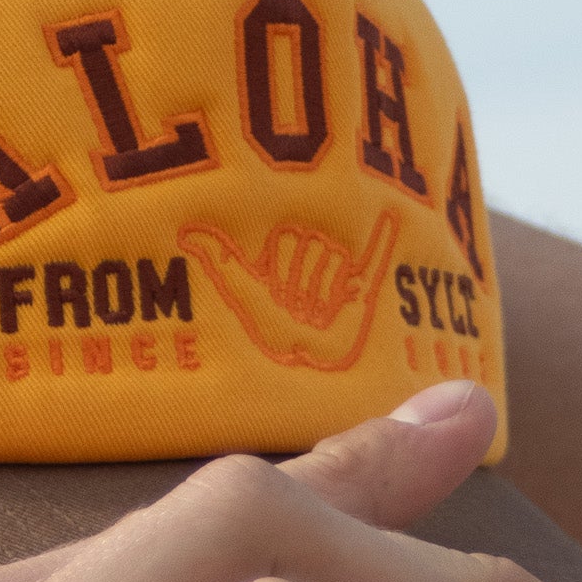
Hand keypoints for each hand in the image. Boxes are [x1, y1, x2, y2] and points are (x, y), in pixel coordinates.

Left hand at [180, 210, 398, 370]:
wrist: (301, 365)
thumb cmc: (266, 330)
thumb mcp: (239, 290)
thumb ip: (218, 259)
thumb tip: (187, 231)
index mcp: (280, 258)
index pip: (287, 238)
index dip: (280, 267)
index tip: (274, 294)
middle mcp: (309, 263)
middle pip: (313, 244)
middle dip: (303, 281)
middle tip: (296, 311)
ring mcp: (336, 274)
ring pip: (337, 258)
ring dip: (325, 292)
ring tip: (317, 316)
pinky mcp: (362, 287)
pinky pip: (377, 255)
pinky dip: (386, 239)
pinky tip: (393, 217)